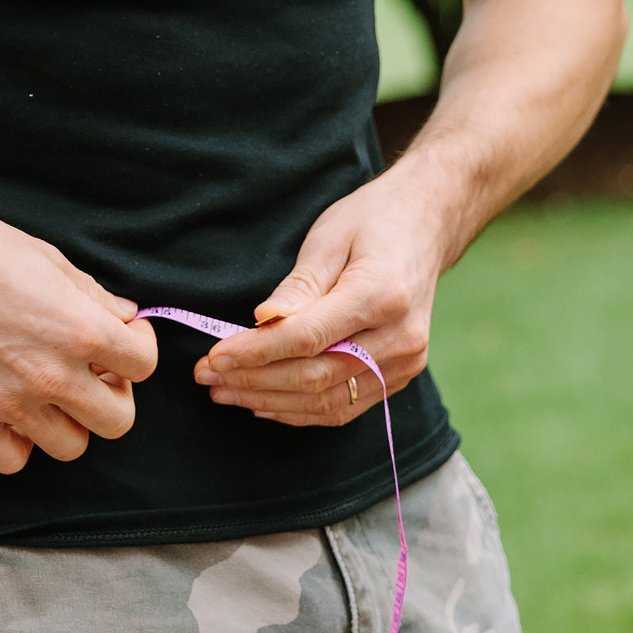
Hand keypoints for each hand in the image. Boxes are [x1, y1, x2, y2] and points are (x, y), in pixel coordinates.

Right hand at [0, 187, 160, 473]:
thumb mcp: (48, 259)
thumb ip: (92, 296)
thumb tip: (125, 317)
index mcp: (80, 329)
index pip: (145, 366)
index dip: (138, 348)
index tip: (122, 337)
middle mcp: (51, 374)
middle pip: (118, 421)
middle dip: (113, 394)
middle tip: (92, 371)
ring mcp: (10, 403)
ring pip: (71, 447)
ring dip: (69, 421)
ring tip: (50, 392)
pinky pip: (14, 460)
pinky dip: (19, 443)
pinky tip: (14, 413)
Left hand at [191, 164, 457, 426]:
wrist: (426, 225)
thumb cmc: (372, 222)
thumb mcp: (329, 237)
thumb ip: (298, 286)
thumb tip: (264, 321)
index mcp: (383, 295)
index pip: (307, 338)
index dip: (255, 353)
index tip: (213, 356)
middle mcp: (400, 337)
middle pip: (314, 377)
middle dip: (252, 381)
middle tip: (206, 376)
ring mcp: (405, 362)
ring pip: (327, 402)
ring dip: (269, 402)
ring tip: (224, 391)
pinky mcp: (400, 376)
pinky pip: (344, 407)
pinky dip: (299, 410)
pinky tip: (262, 402)